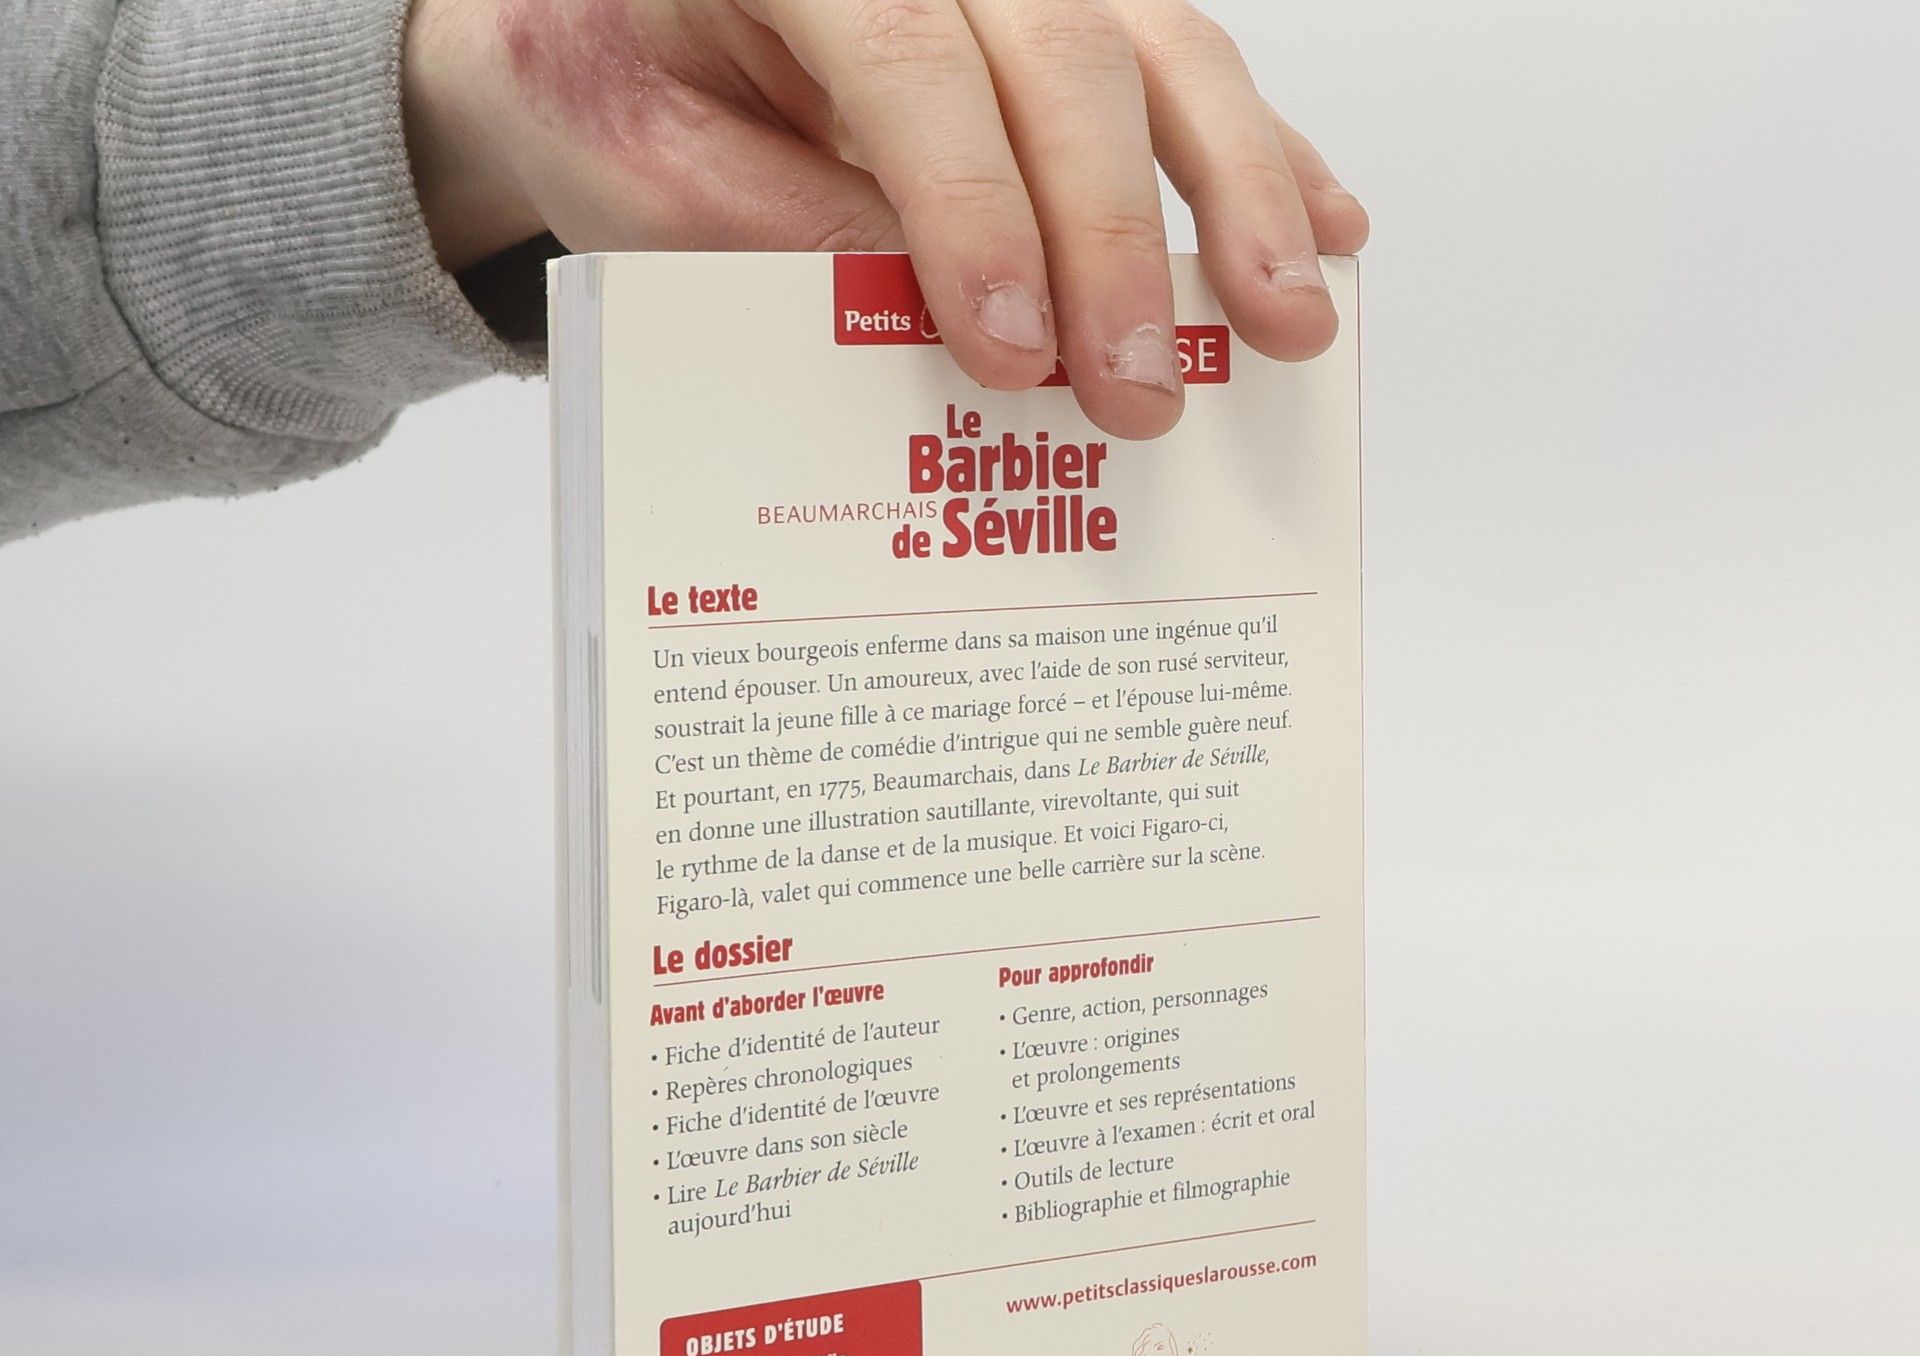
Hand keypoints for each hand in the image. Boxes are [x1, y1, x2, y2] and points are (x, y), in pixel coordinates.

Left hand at [403, 0, 1368, 437]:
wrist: (601, 34)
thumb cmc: (623, 105)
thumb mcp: (660, 191)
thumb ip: (797, 243)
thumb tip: (966, 329)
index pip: (910, 60)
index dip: (973, 209)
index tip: (1015, 351)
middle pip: (1063, 52)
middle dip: (1114, 238)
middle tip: (1141, 390)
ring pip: (1155, 46)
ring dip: (1238, 191)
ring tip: (1285, 317)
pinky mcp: (1068, 19)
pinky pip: (1181, 66)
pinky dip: (1262, 153)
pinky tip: (1323, 226)